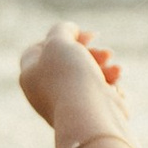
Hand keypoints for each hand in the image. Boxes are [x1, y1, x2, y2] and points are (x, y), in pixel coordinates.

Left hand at [18, 22, 128, 143]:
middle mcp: (45, 93)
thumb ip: (62, 30)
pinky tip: (116, 89)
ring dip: (106, 69)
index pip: (39, 49)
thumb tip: (70, 32)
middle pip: (68, 62)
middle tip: (107, 54)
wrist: (90, 117)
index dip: (63, 37)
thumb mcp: (59, 41)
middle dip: (91, 53)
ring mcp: (67, 105)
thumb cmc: (69, 77)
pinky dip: (110, 88)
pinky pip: (100, 96)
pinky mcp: (86, 116)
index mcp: (30, 76)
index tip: (85, 37)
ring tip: (117, 70)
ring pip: (88, 78)